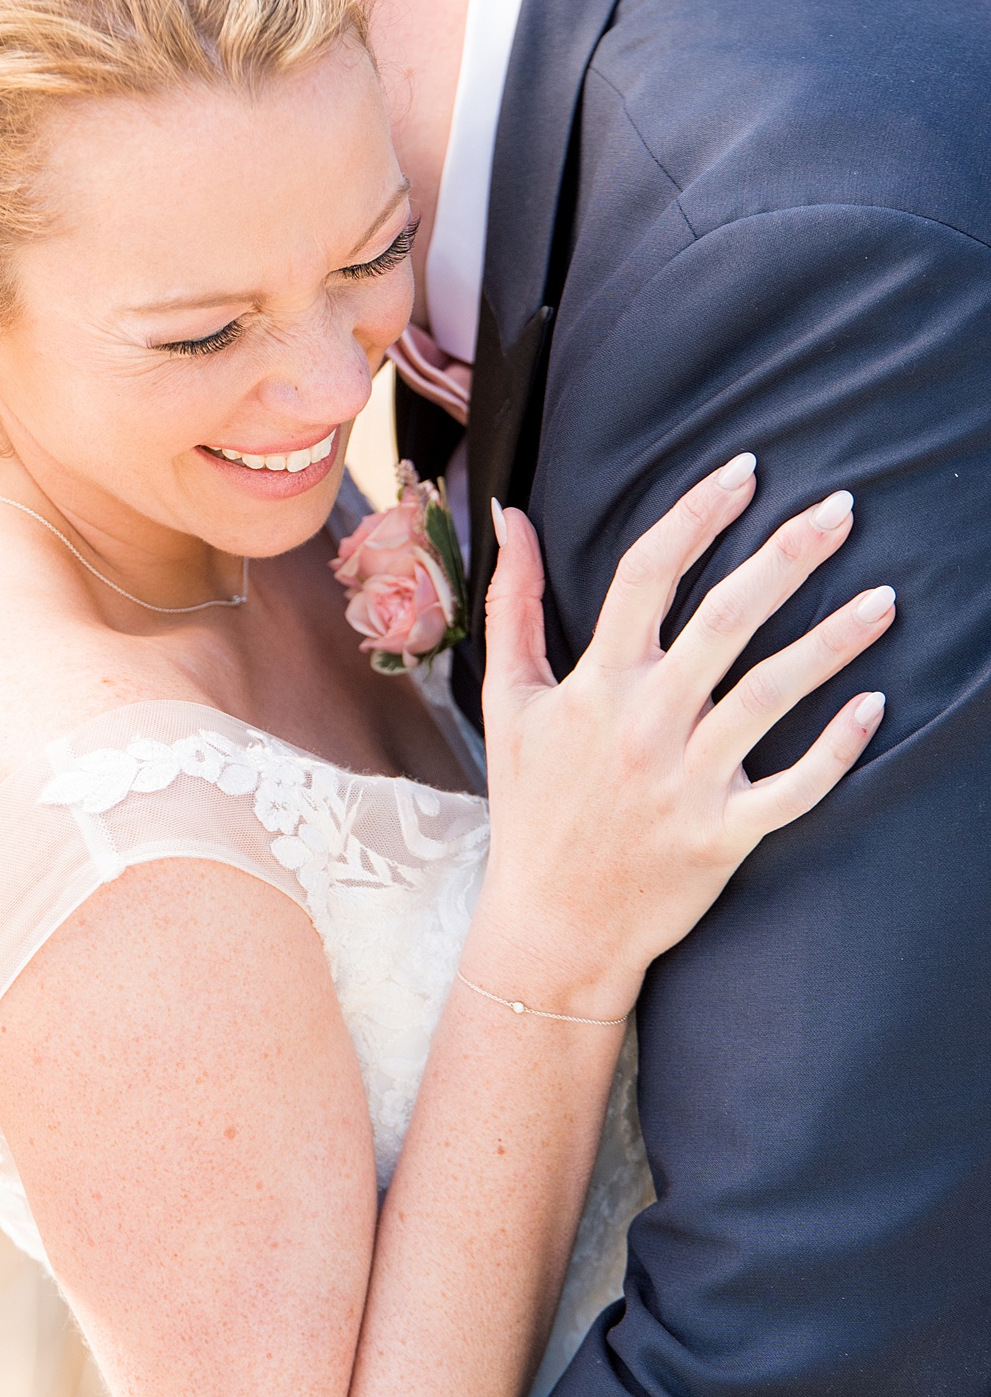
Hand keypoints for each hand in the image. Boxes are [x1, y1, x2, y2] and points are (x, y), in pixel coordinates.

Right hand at [470, 456, 892, 1019]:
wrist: (550, 926)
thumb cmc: (533, 807)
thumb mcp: (508, 702)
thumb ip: (514, 604)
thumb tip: (514, 516)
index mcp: (594, 685)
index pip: (646, 576)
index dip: (696, 514)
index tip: (745, 470)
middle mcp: (643, 725)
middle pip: (723, 620)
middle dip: (786, 555)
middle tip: (843, 507)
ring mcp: (686, 782)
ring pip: (769, 696)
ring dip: (831, 641)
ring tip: (886, 597)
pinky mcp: (723, 836)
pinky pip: (793, 789)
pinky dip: (836, 749)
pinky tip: (876, 705)